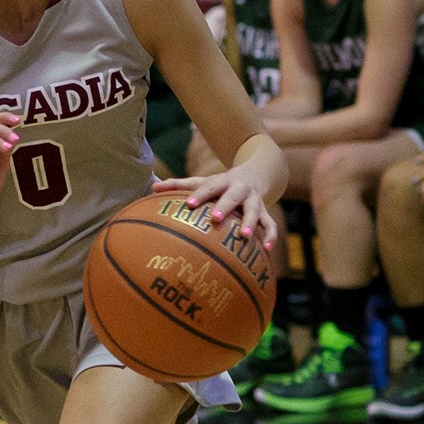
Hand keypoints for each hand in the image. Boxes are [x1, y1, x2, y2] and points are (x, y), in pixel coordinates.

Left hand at [149, 166, 278, 250]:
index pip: (209, 187)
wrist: (255, 175)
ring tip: (244, 237)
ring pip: (254, 212)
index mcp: (222, 182)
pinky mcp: (265, 213)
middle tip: (215, 218)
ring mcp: (254, 202)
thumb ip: (179, 185)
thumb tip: (152, 188)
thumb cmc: (220, 185)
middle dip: (225, 207)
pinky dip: (270, 236)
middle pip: (233, 197)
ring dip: (250, 223)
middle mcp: (240, 190)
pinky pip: (270, 224)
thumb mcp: (203, 182)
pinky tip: (268, 249)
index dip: (200, 195)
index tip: (189, 204)